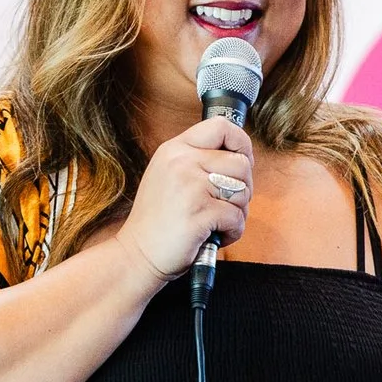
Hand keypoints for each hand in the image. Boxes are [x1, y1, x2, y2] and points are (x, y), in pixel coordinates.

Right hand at [115, 116, 253, 280]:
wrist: (137, 254)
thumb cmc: (158, 221)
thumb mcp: (169, 176)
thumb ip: (197, 160)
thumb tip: (240, 155)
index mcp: (174, 149)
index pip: (220, 126)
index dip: (241, 143)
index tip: (241, 161)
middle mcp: (181, 162)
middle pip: (241, 163)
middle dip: (243, 188)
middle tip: (226, 204)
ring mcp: (190, 186)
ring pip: (243, 191)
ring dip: (238, 212)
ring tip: (217, 221)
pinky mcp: (199, 212)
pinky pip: (237, 217)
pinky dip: (233, 231)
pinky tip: (214, 235)